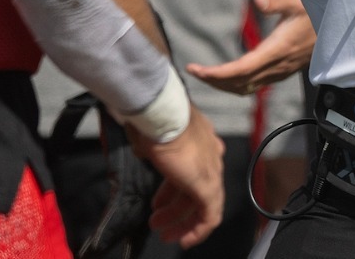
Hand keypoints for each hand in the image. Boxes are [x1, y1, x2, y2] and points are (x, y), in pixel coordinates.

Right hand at [131, 107, 224, 247]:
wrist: (163, 114)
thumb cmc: (154, 120)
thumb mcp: (153, 134)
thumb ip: (154, 146)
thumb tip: (142, 148)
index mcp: (201, 140)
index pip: (191, 171)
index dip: (174, 191)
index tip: (160, 203)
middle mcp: (211, 155)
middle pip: (195, 189)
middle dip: (174, 209)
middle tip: (158, 221)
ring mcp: (211, 170)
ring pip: (202, 204)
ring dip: (181, 221)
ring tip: (162, 231)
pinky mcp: (208, 186)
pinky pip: (210, 216)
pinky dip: (198, 230)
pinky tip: (184, 240)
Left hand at [187, 0, 314, 94]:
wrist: (338, 33)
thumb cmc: (318, 15)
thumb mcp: (298, 3)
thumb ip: (277, 2)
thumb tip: (257, 0)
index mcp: (277, 51)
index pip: (240, 70)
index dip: (216, 73)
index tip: (197, 69)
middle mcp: (276, 66)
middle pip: (238, 83)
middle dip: (214, 80)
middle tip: (194, 71)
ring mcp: (279, 72)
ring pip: (246, 87)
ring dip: (224, 85)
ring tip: (206, 75)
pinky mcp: (282, 72)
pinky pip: (255, 85)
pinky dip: (237, 84)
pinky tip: (229, 77)